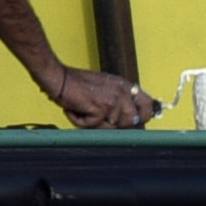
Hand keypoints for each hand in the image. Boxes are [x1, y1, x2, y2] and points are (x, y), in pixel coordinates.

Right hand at [41, 65, 161, 129]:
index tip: (135, 122)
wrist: (57, 78)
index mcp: (125, 86)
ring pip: (113, 127)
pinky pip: (95, 126)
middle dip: (116, 124)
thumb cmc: (76, 84)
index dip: (144, 116)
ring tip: (84, 110)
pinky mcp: (100, 108)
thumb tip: (132, 121)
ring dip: (96, 124)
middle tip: (98, 116)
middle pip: (132, 121)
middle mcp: (122, 91)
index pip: (147, 105)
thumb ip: (119, 100)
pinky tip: (76, 110)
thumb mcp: (105, 87)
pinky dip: (82, 122)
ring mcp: (112, 100)